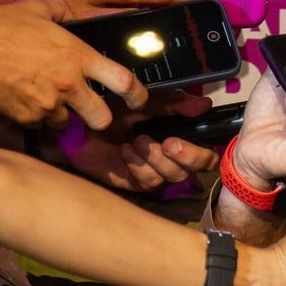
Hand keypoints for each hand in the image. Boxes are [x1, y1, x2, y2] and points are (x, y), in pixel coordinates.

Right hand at [0, 0, 146, 128]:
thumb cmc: (1, 25)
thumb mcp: (39, 10)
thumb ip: (62, 12)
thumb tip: (70, 11)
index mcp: (79, 56)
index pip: (124, 82)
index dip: (138, 96)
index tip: (139, 101)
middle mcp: (69, 84)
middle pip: (102, 118)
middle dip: (100, 118)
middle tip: (91, 111)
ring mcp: (47, 105)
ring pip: (68, 123)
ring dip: (62, 115)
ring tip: (46, 99)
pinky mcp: (25, 118)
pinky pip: (40, 125)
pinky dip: (36, 117)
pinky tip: (24, 101)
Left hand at [43, 91, 217, 190]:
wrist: (80, 125)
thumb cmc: (112, 112)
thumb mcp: (147, 102)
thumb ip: (176, 104)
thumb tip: (205, 104)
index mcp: (179, 140)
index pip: (206, 155)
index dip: (202, 151)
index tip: (188, 134)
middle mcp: (171, 160)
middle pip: (196, 170)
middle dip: (187, 157)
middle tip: (168, 143)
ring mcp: (154, 173)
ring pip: (172, 176)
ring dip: (156, 158)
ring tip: (137, 140)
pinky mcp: (135, 183)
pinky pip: (149, 181)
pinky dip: (139, 164)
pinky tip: (125, 151)